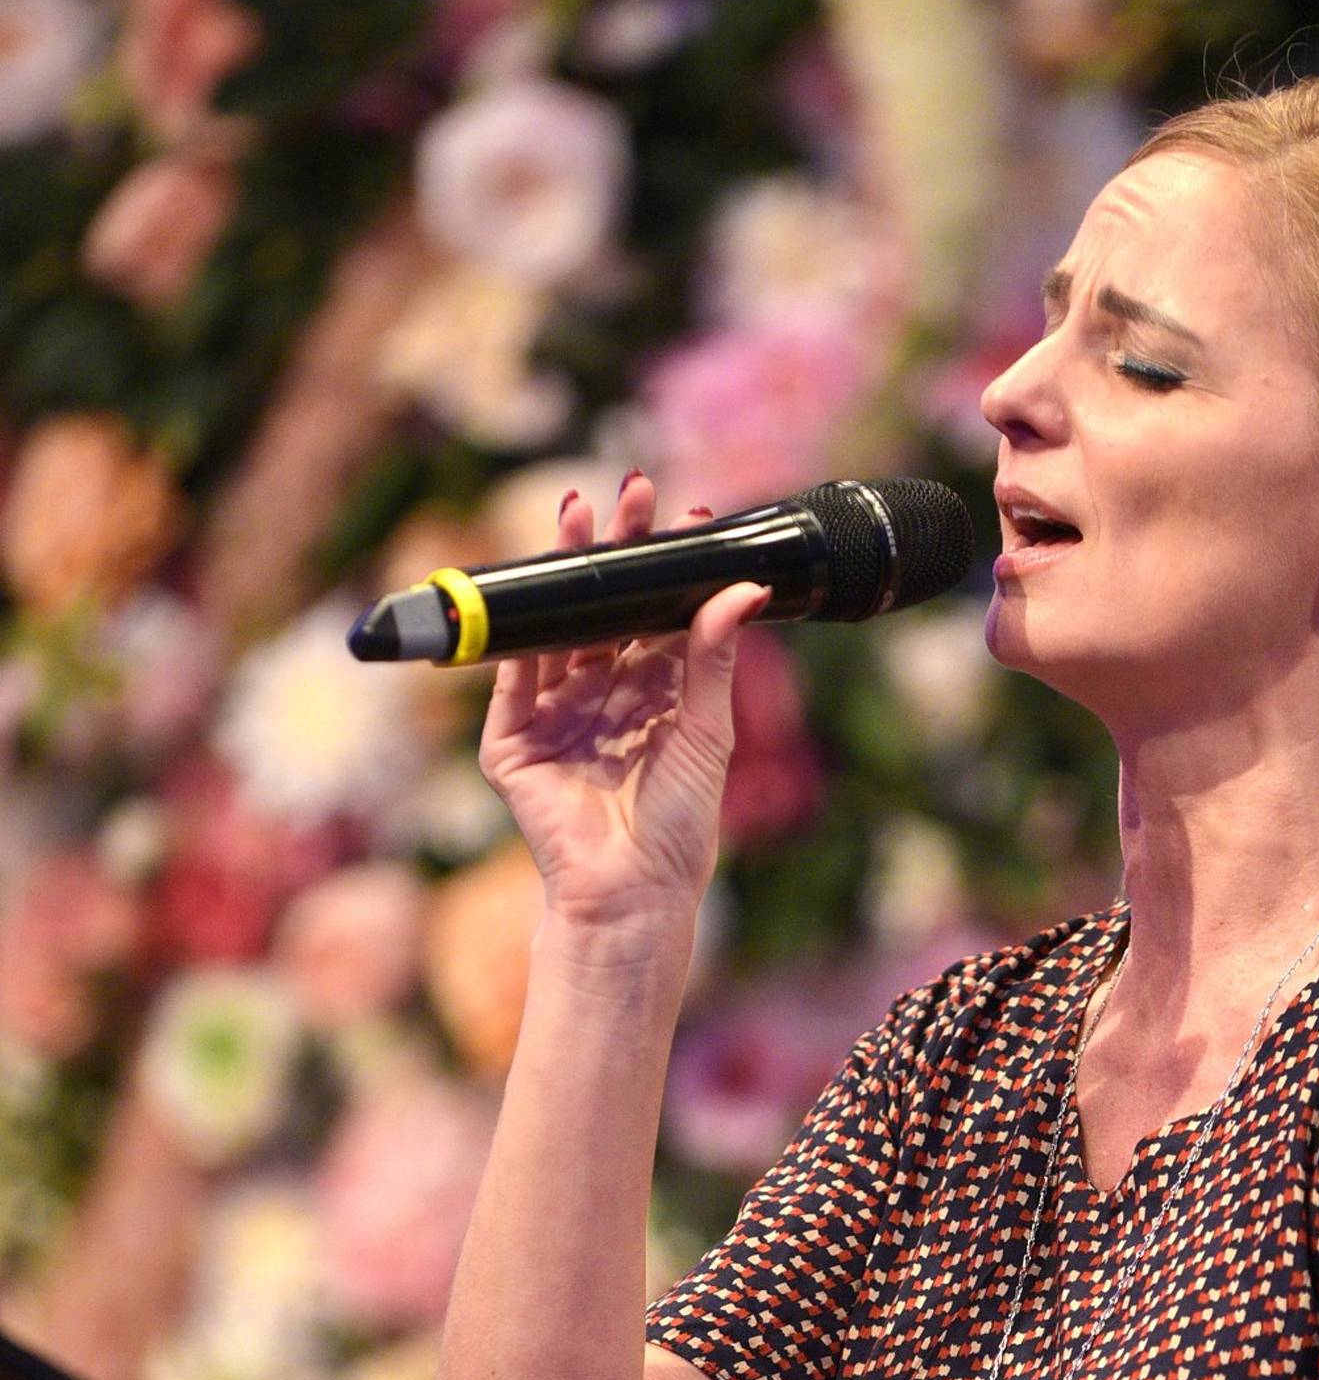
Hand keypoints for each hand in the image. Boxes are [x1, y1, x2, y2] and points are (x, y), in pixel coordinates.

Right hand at [477, 473, 768, 953]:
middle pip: (605, 607)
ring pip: (557, 627)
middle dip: (614, 550)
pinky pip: (514, 676)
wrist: (635, 888)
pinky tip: (535, 585)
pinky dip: (520, 630)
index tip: (691, 515)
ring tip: (578, 512)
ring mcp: (554, 714)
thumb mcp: (708, 728)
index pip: (657, 612)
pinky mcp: (512, 742)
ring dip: (565, 571)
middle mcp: (602, 694)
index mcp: (654, 692)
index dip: (668, 566)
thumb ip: (716, 656)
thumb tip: (744, 586)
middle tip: (630, 491)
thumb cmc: (682, 821)